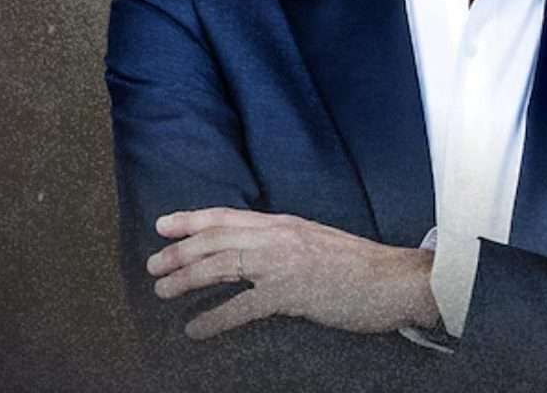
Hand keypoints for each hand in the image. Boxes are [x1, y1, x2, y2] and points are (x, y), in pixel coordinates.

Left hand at [146, 207, 439, 339]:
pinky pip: (242, 306)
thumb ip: (284, 242)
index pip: (227, 216)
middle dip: (178, 252)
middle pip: (215, 239)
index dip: (191, 220)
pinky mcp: (291, 294)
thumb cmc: (359, 266)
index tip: (163, 225)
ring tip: (163, 291)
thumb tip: (255, 251)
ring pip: (221, 266)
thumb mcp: (314, 241)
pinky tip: (196, 329)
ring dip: (186, 279)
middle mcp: (278, 237)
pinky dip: (214, 319)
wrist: (394, 279)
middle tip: (152, 266)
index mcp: (283, 223)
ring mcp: (283, 265)